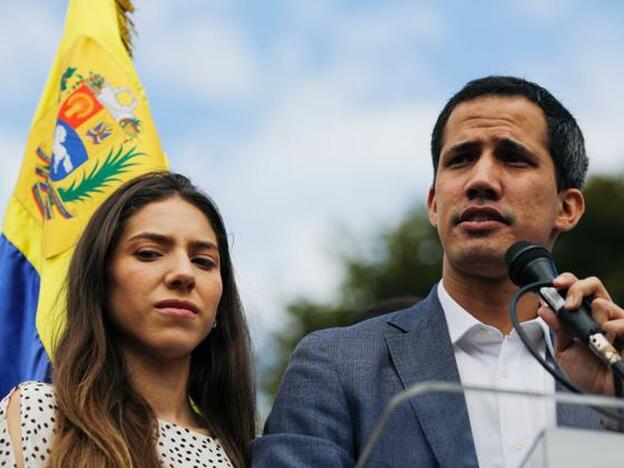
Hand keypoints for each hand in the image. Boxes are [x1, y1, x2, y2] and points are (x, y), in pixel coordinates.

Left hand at [538, 273, 623, 395]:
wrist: (604, 396)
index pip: (577, 288)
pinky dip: (612, 326)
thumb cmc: (588, 374)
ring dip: (592, 317)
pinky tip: (608, 334)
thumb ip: (557, 329)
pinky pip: (621, 320)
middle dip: (576, 289)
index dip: (567, 281)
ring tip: (594, 336)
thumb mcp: (565, 351)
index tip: (554, 285)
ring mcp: (618, 322)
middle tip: (568, 305)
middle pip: (592, 284)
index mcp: (584, 316)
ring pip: (602, 302)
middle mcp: (602, 315)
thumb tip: (543, 308)